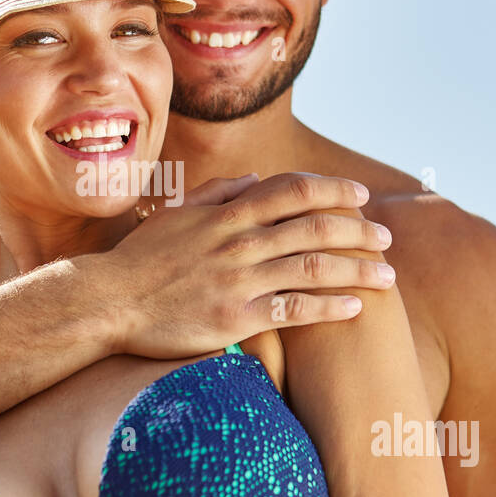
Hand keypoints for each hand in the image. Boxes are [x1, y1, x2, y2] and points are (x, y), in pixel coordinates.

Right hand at [107, 172, 394, 356]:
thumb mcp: (177, 213)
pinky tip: (355, 308)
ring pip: (313, 268)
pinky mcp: (235, 317)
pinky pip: (295, 311)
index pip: (294, 189)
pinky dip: (329, 307)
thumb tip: (257, 179)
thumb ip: (219, 192)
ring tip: (387, 276)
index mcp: (227, 213)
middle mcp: (239, 242)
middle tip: (387, 239)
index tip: (361, 196)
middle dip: (359, 231)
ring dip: (357, 269)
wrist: (108, 302)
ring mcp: (238, 280)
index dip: (334, 190)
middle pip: (315, 227)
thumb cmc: (141, 259)